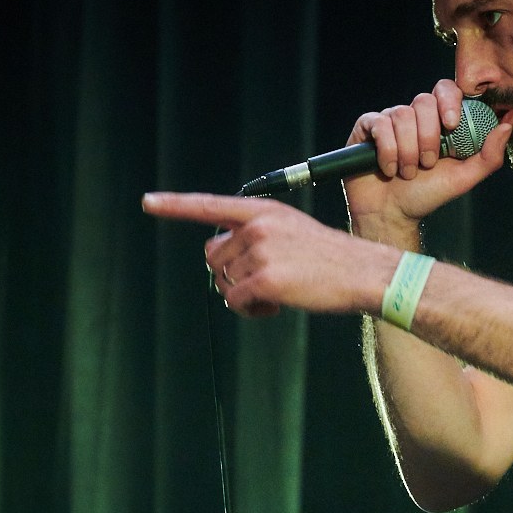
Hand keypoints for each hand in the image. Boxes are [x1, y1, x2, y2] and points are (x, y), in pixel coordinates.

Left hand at [141, 192, 386, 317]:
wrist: (364, 273)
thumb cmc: (330, 259)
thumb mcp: (291, 232)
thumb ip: (253, 236)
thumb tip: (214, 256)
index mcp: (263, 211)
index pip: (210, 205)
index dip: (175, 205)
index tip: (148, 202)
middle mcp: (258, 226)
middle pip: (215, 257)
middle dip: (230, 275)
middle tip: (262, 285)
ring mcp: (261, 252)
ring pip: (224, 282)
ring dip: (244, 295)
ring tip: (276, 295)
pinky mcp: (265, 280)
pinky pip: (236, 301)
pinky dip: (251, 310)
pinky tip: (275, 307)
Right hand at [344, 79, 511, 244]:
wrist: (392, 213)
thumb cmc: (427, 194)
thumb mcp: (464, 178)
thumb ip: (489, 156)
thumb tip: (507, 126)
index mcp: (439, 121)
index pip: (446, 89)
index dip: (449, 100)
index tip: (452, 124)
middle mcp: (415, 116)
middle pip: (424, 101)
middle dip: (428, 137)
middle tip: (427, 164)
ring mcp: (390, 120)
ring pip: (401, 115)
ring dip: (407, 151)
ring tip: (407, 173)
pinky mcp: (368, 127)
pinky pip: (379, 124)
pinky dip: (388, 151)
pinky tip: (388, 169)